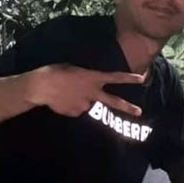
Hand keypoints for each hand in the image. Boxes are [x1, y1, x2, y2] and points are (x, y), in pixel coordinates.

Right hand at [21, 64, 144, 117]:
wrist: (41, 86)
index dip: (129, 78)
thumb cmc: (57, 71)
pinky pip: (77, 110)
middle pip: (113, 101)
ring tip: (67, 93)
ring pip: (88, 104)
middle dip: (127, 107)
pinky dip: (72, 106)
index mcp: (93, 78)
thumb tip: (89, 85)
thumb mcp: (75, 68)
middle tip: (139, 112)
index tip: (142, 78)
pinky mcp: (75, 113)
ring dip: (82, 100)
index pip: (115, 77)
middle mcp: (92, 92)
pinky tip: (62, 99)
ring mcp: (84, 105)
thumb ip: (86, 78)